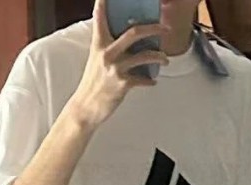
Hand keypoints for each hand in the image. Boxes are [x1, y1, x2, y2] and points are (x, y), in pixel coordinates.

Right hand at [70, 0, 167, 129]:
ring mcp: (115, 68)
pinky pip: (143, 79)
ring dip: (159, 56)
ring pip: (144, 56)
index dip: (103, 3)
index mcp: (99, 44)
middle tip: (165, 28)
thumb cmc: (92, 84)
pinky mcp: (122, 84)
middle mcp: (107, 53)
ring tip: (165, 59)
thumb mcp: (96, 60)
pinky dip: (150, 80)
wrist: (85, 108)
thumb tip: (127, 38)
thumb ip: (108, 46)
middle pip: (134, 32)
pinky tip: (152, 81)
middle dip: (154, 28)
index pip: (100, 17)